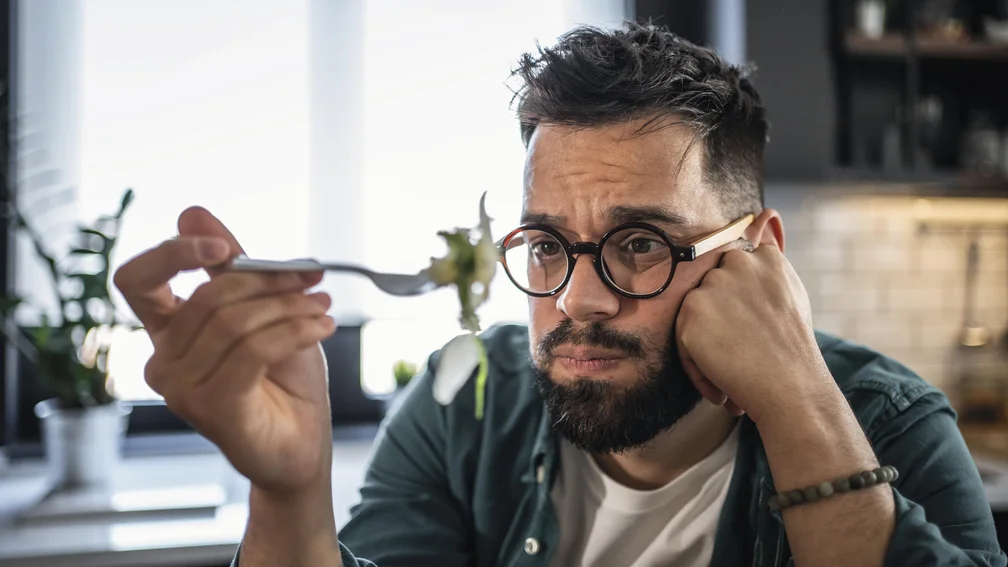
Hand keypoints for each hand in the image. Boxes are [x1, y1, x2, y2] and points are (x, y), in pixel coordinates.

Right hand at [114, 207, 335, 492]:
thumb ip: (232, 266)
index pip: (136, 279)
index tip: (225, 249)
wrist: (302, 440)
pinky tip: (322, 326)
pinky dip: (295, 330)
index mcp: (167, 330)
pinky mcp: (211, 408)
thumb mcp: (263, 309)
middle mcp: (163, 359)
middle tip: (312, 278)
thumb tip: (191, 212)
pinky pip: (253, 350)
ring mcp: (180, 388)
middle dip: (269, 280)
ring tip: (322, 308)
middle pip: (208, 296)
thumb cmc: (281, 377)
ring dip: (290, 307)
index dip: (173, 254)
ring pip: (235, 322)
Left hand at [675, 245, 833, 424]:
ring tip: (735, 373)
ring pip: (693, 317)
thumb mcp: (789, 292)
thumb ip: (771, 255)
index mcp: (765, 258)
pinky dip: (697, 368)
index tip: (749, 329)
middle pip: (709, 292)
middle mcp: (738, 264)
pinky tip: (722, 385)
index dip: (735, 306)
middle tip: (743, 355)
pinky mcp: (693, 310)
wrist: (790, 388)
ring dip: (706, 349)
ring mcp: (714, 285)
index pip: (733, 270)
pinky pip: (681, 341)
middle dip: (720, 327)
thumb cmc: (792, 349)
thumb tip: (768, 213)